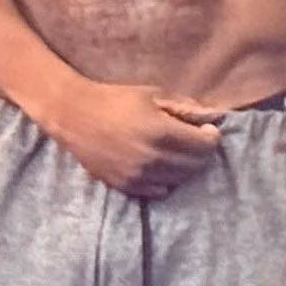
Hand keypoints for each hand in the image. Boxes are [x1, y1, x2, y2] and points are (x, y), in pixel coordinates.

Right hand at [47, 83, 223, 198]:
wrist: (73, 116)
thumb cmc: (115, 100)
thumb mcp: (153, 94)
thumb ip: (185, 106)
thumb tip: (213, 116)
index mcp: (161, 132)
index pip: (206, 146)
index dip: (211, 137)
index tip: (205, 129)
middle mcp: (152, 158)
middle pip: (196, 165)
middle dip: (201, 152)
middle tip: (192, 140)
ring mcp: (138, 176)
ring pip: (180, 180)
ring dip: (184, 167)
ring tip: (175, 153)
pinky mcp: (125, 186)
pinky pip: (159, 192)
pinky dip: (165, 180)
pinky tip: (158, 166)